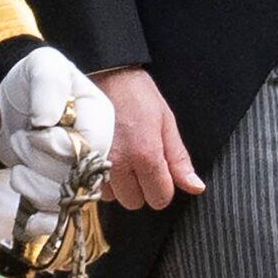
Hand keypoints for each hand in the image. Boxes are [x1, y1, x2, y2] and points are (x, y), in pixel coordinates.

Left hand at [0, 47, 116, 245]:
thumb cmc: (29, 81)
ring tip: (19, 156)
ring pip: (65, 200)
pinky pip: (56, 218)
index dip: (60, 145)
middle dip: (42, 162)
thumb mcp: (42, 67)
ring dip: (33, 184)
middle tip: (22, 139)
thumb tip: (47, 121)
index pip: (94, 145)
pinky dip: (37, 215)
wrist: (6, 102)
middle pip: (79, 176)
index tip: (35, 127)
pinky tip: (23, 191)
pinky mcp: (58, 195)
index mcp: (100, 117)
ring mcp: (77, 175)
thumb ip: (49, 85)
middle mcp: (94, 149)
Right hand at [92, 65, 204, 211]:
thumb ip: (179, 159)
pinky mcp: (81, 161)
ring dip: (120, 185)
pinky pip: (95, 187)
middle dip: (141, 188)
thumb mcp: (166, 122)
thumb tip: (195, 187)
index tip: (159, 171)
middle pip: (135, 202)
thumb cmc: (137, 95)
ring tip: (122, 158)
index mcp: (146, 155)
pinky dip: (103, 179)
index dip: (163, 187)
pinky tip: (108, 159)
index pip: (160, 198)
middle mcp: (120, 165)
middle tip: (139, 162)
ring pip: (114, 197)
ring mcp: (97, 164)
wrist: (104, 74)